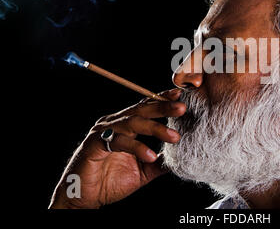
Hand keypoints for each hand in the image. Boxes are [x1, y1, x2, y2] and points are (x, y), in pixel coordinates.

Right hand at [49, 88, 185, 208]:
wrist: (84, 197)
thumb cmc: (110, 181)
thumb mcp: (143, 171)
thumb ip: (159, 162)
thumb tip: (181, 157)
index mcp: (125, 125)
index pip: (146, 108)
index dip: (162, 100)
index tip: (180, 96)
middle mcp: (114, 124)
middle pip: (141, 110)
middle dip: (163, 107)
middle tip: (182, 108)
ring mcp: (104, 132)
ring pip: (132, 122)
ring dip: (155, 128)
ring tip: (174, 137)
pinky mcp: (94, 144)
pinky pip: (119, 141)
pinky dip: (136, 147)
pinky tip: (150, 155)